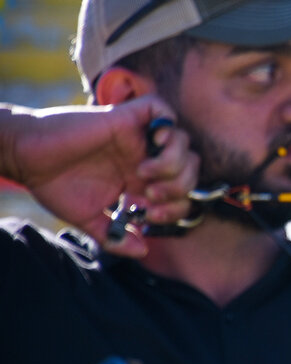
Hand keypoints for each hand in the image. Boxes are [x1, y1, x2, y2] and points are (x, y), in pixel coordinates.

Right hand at [2, 99, 196, 257]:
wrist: (27, 159)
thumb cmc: (55, 185)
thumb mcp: (89, 220)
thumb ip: (115, 237)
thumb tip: (143, 252)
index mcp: (141, 181)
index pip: (182, 193)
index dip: (176, 208)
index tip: (149, 216)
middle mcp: (145, 157)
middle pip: (190, 167)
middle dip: (179, 188)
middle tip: (150, 196)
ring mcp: (137, 137)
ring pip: (183, 142)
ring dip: (172, 163)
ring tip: (143, 174)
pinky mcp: (125, 117)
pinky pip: (162, 111)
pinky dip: (166, 127)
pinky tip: (152, 144)